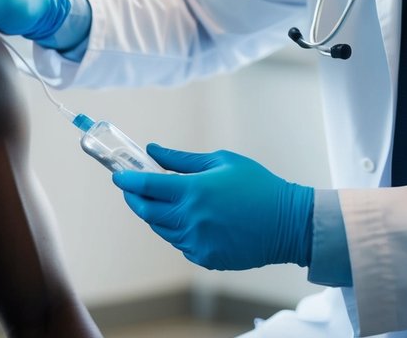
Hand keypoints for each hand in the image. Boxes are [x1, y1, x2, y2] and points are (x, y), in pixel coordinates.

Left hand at [112, 144, 313, 270]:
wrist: (288, 223)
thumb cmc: (257, 185)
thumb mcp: (221, 162)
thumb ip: (182, 160)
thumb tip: (153, 150)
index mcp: (194, 191)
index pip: (146, 186)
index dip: (127, 180)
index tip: (118, 175)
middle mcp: (191, 219)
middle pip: (147, 212)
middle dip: (134, 199)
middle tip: (131, 189)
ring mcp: (197, 242)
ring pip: (162, 229)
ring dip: (157, 215)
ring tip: (168, 201)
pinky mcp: (205, 257)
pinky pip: (180, 243)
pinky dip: (178, 231)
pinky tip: (193, 219)